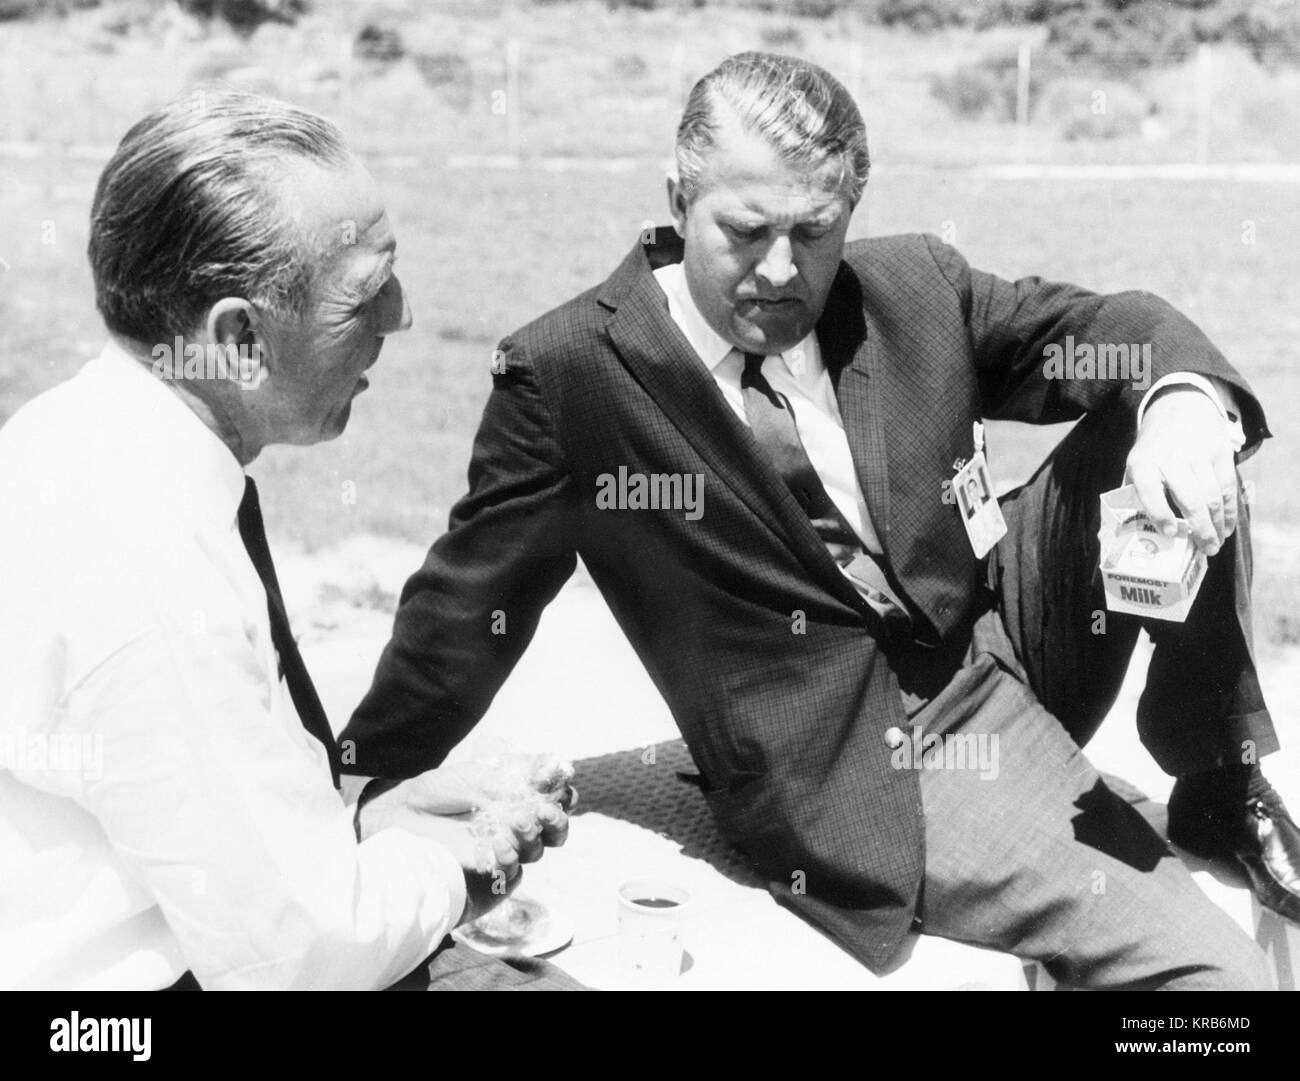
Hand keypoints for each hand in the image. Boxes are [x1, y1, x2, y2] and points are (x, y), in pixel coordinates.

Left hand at [356, 767, 570, 924]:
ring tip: (518, 822)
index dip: (565, 794)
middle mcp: (520, 822)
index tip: (560, 784)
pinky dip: (509, 857)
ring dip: (534, 836)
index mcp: (523, 797)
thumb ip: (515, 777)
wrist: (406, 812)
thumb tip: (552, 766)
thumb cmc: (443, 788)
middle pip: (557, 830)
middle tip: (545, 811)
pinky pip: (510, 870)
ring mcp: (506, 845)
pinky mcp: (488, 865)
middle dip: (557, 821)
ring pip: (537, 850)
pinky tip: (500, 845)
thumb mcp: (479, 775)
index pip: (560, 799)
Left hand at [1125, 387, 1238, 556]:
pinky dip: (1230, 510)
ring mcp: (1198, 455)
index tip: (1171, 533)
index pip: (1150, 491)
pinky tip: (1226, 526)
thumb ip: (1128, 498)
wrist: (1177, 408)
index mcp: (1143, 464)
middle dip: (1200, 528)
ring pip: (1213, 496)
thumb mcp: (1134, 467)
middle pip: (1190, 499)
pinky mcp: (1220, 453)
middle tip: (1205, 550)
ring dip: (1217, 524)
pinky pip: (1229, 486)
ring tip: (1215, 543)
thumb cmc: (1152, 452)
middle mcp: (1171, 459)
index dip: (1160, 514)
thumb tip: (1110, 538)